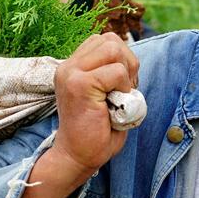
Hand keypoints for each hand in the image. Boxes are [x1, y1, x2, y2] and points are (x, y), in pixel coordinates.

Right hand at [51, 33, 139, 182]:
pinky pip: (116, 72)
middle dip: (128, 63)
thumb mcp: (105, 94)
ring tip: (119, 96)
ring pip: (114, 50)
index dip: (122, 59)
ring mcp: (71, 73)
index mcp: (73, 66)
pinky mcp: (79, 84)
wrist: (77, 157)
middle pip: (111, 40)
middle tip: (124, 91)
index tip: (121, 85)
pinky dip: (124, 88)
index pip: (105, 40)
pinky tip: (115, 105)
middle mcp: (68, 66)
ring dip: (126, 74)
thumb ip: (111, 71)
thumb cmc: (96, 131)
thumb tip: (130, 57)